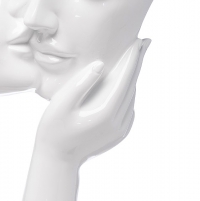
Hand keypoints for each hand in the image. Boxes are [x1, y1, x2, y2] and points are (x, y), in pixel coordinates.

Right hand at [35, 38, 150, 165]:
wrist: (58, 160)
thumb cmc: (54, 130)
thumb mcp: (61, 104)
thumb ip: (81, 83)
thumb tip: (100, 64)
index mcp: (106, 111)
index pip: (124, 78)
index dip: (132, 58)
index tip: (139, 41)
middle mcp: (118, 121)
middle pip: (132, 85)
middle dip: (138, 62)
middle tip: (145, 42)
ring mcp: (121, 129)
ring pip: (131, 96)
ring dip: (133, 76)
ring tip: (135, 58)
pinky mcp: (119, 133)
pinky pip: (129, 107)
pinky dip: (128, 91)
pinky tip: (125, 82)